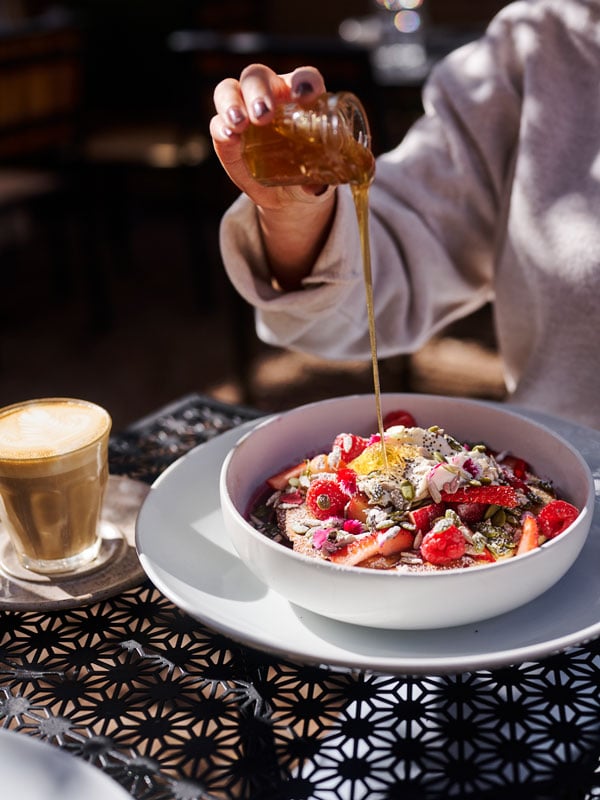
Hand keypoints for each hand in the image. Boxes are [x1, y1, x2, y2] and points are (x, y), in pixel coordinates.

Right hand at [210, 64, 332, 209]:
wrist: (284, 194)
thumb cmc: (307, 174)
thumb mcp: (316, 180)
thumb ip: (318, 182)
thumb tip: (313, 188)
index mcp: (300, 99)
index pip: (304, 79)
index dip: (304, 82)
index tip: (302, 96)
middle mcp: (270, 96)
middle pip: (258, 77)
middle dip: (258, 92)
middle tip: (263, 116)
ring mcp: (243, 112)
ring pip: (229, 90)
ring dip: (232, 103)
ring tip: (239, 123)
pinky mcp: (225, 134)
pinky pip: (217, 123)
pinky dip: (220, 128)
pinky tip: (229, 137)